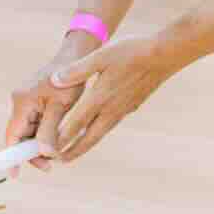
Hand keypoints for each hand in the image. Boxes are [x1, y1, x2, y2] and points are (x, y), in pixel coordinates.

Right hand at [3, 32, 100, 172]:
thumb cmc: (69, 81)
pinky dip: (43, 133)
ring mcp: (26, 101)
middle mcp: (19, 101)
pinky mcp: (34, 100)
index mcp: (22, 102)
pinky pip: (35, 122)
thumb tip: (44, 153)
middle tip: (50, 164)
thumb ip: (50, 131)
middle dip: (33, 151)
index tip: (15, 174)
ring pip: (29, 130)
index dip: (12, 156)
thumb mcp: (60, 107)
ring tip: (57, 152)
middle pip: (20, 135)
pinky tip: (56, 139)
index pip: (12, 135)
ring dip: (40, 143)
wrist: (76, 58)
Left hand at [46, 34, 183, 162]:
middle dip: (73, 150)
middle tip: (60, 162)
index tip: (49, 151)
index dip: (61, 139)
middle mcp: (111, 109)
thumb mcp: (101, 56)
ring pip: (101, 133)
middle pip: (89, 137)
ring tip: (75, 152)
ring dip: (86, 144)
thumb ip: (77, 70)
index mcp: (100, 97)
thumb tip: (54, 80)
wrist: (164, 56)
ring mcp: (123, 109)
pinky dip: (99, 133)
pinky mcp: (132, 106)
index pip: (76, 124)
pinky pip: (111, 125)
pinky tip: (98, 130)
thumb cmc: (132, 52)